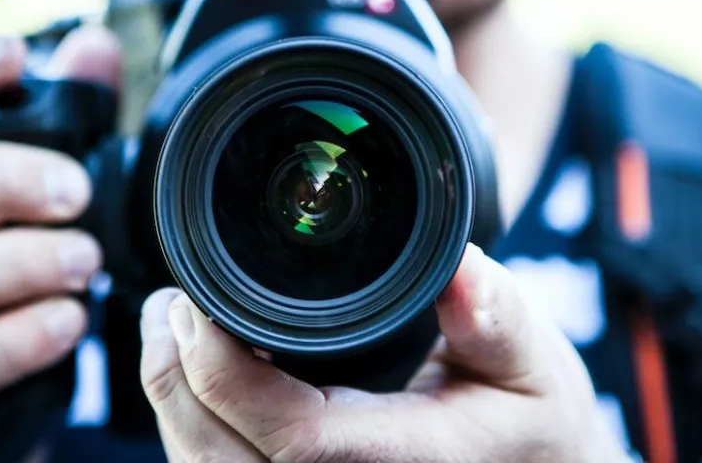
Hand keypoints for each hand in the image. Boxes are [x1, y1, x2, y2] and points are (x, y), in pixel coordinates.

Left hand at [140, 244, 630, 462]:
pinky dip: (195, 435)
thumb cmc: (533, 426)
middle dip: (173, 381)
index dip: (224, 371)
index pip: (292, 437)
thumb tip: (461, 263)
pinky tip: (197, 382)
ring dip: (174, 407)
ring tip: (169, 331)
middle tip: (167, 304)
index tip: (199, 299)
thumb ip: (496, 316)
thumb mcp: (533, 362)